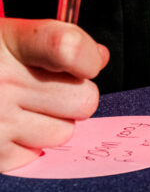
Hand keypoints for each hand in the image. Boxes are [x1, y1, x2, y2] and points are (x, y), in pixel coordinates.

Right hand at [0, 18, 108, 171]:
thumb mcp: (6, 35)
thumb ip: (54, 41)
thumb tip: (97, 57)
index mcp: (7, 41)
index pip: (69, 48)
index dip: (86, 58)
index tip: (81, 62)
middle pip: (84, 100)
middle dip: (72, 96)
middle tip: (43, 88)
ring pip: (63, 133)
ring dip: (50, 123)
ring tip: (19, 107)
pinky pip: (34, 156)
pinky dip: (24, 146)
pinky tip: (4, 126)